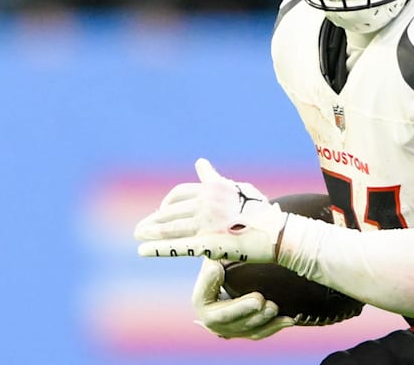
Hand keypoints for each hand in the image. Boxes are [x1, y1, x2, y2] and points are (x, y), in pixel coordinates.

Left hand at [134, 158, 287, 262]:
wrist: (275, 232)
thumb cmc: (259, 210)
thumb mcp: (237, 188)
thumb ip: (215, 178)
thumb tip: (200, 162)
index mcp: (212, 190)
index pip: (180, 193)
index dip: (168, 202)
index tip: (162, 210)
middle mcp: (206, 203)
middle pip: (171, 211)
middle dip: (154, 219)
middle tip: (140, 228)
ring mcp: (206, 223)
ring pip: (170, 227)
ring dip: (150, 232)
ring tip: (138, 236)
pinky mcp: (207, 242)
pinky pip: (177, 246)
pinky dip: (157, 249)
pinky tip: (143, 252)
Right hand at [191, 258, 295, 339]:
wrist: (243, 274)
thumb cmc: (229, 259)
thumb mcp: (219, 253)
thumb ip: (215, 250)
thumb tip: (215, 254)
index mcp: (202, 298)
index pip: (202, 297)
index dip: (208, 285)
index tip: (219, 271)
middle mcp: (211, 318)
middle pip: (225, 319)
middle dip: (243, 310)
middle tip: (259, 299)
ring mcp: (231, 329)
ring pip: (246, 329)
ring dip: (261, 320)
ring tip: (274, 307)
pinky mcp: (249, 332)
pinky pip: (261, 333)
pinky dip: (275, 326)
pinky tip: (289, 319)